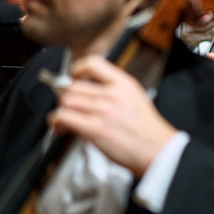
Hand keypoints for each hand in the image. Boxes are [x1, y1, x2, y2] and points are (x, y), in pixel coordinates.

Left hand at [46, 56, 175, 176]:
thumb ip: (113, 90)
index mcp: (123, 83)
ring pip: (66, 100)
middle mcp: (112, 93)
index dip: (77, 69)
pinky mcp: (95, 128)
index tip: (73, 76)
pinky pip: (63, 116)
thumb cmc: (147, 130)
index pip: (93, 63)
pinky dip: (56, 121)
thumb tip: (89, 91)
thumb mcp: (135, 98)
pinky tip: (61, 127)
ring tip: (64, 119)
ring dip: (60, 110)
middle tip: (68, 106)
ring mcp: (103, 110)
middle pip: (73, 86)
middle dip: (65, 97)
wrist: (156, 150)